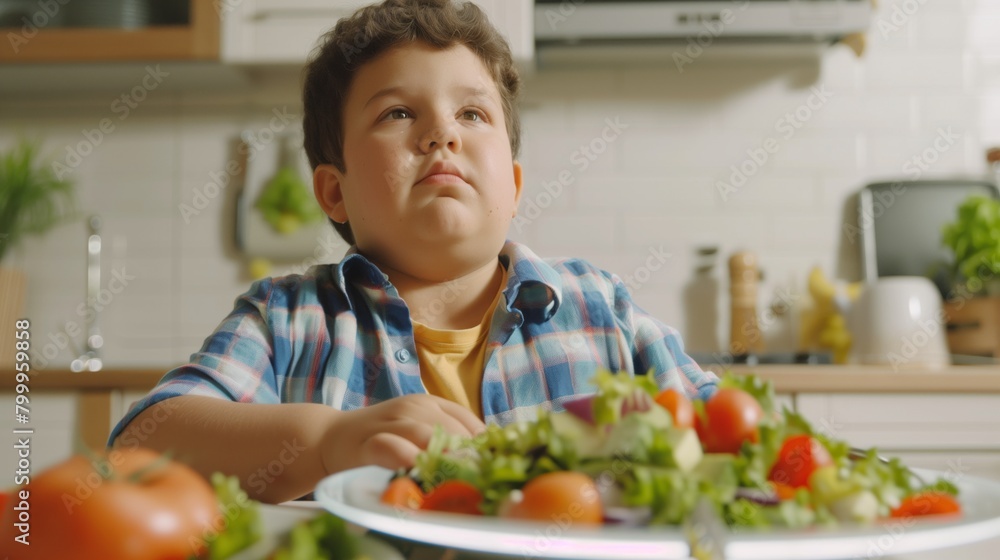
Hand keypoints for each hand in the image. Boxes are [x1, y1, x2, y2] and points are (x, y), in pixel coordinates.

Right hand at [321, 394, 484, 474]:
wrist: (330, 438)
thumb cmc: (381, 439)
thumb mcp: (417, 431)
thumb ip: (445, 440)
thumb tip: (484, 461)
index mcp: (431, 404)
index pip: (470, 422)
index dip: (486, 446)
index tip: (494, 468)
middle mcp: (415, 407)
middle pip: (454, 430)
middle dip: (470, 457)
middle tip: (480, 483)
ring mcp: (392, 421)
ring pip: (427, 435)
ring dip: (446, 458)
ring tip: (459, 480)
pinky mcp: (370, 441)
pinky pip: (392, 448)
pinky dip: (407, 458)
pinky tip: (418, 470)